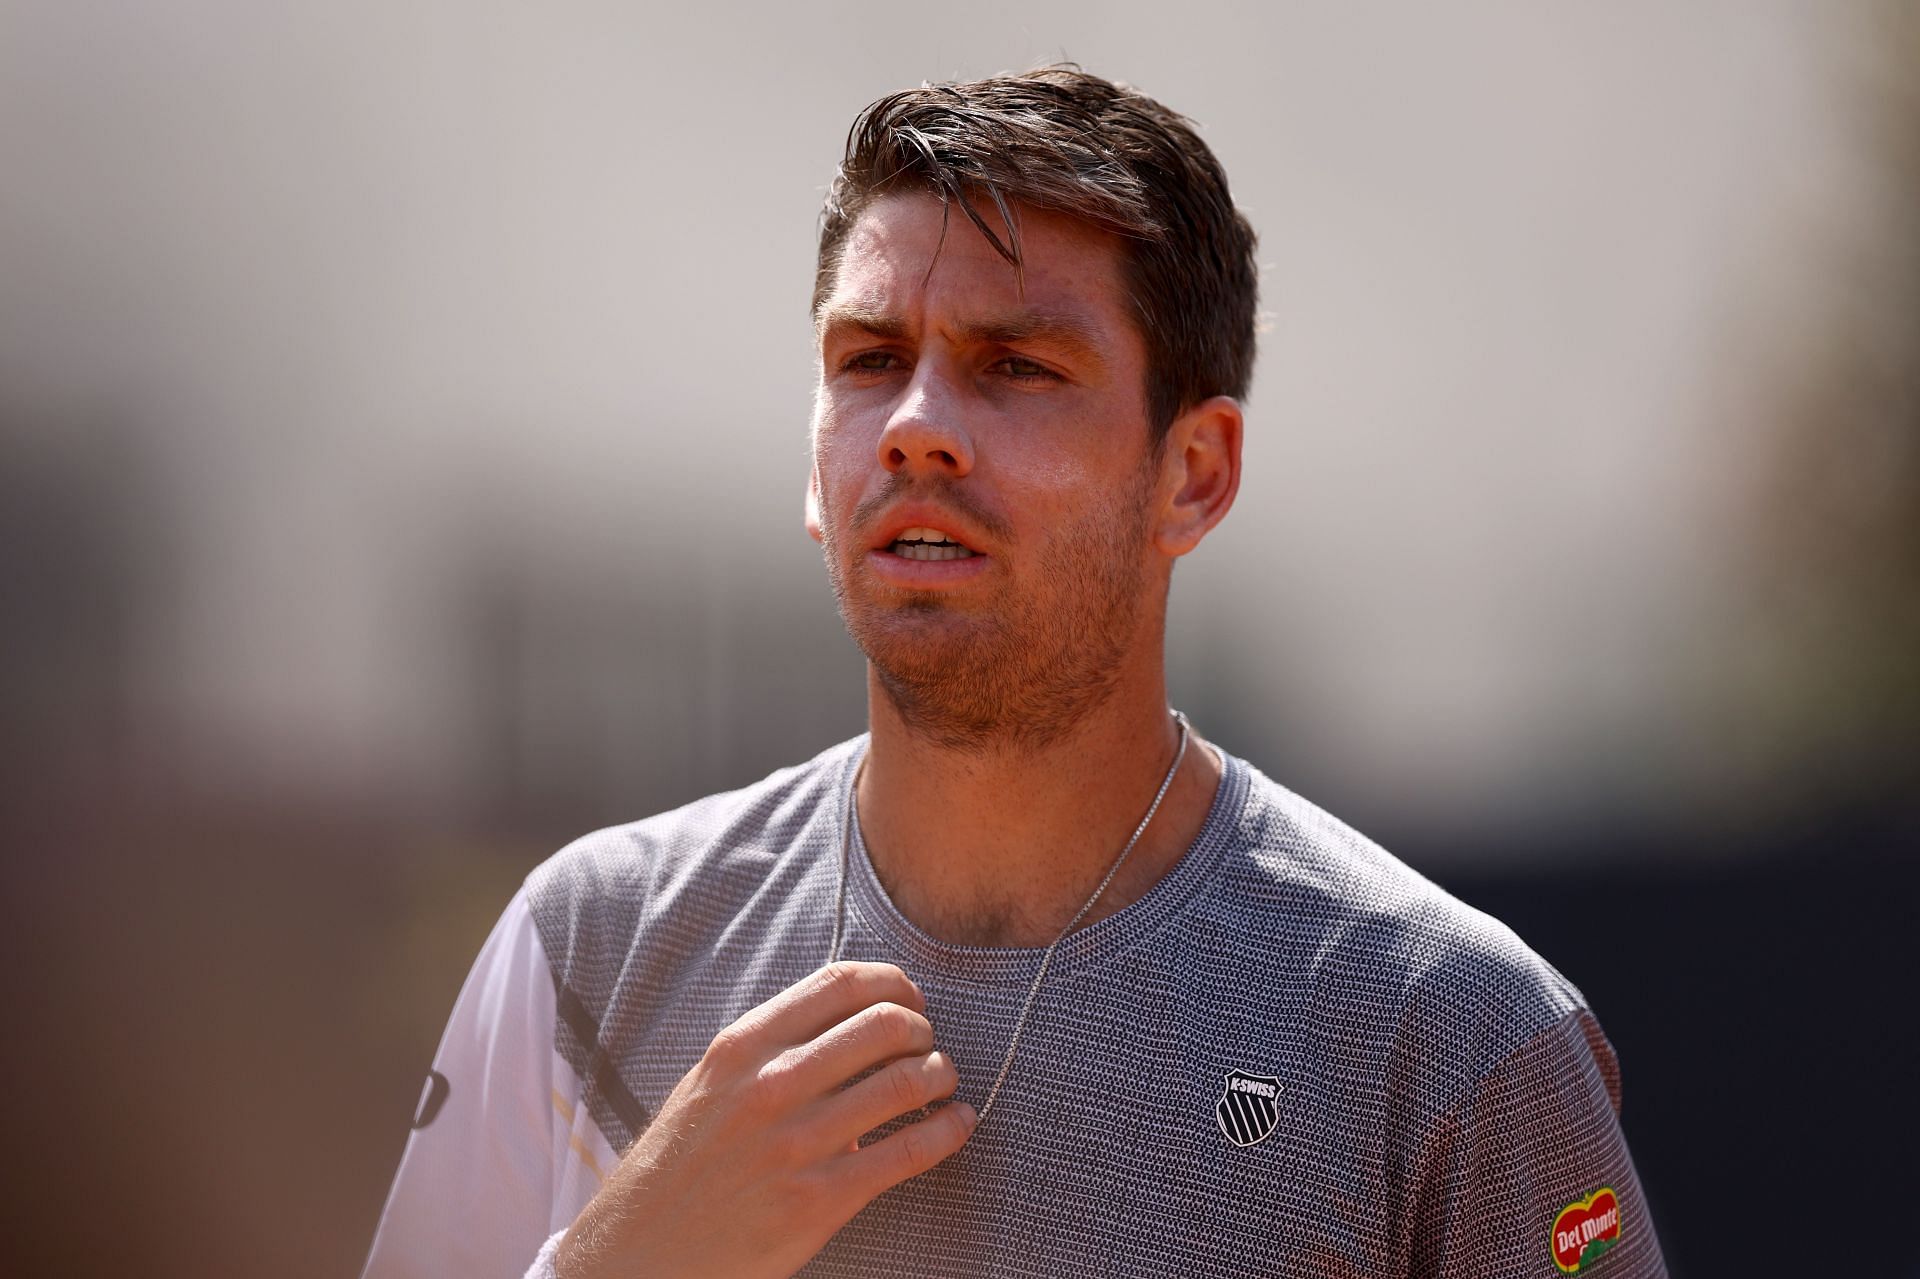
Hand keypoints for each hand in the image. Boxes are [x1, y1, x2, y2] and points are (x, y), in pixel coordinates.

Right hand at [552, 961, 974, 1278]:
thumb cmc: (679, 1165)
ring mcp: (798, 1144)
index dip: (892, 983)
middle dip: (922, 1029)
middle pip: (885, 1025)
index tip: (908, 998)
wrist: (640, 1252)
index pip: (840, 984)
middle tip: (926, 1045)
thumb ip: (771, 1048)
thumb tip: (849, 1021)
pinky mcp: (820, 1200)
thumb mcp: (709, 1084)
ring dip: (941, 1076)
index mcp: (742, 1047)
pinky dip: (948, 1132)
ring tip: (943, 1083)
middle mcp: (771, 1086)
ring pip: (906, 1083)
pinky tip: (957, 1125)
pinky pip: (909, 1152)